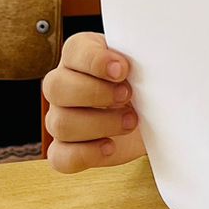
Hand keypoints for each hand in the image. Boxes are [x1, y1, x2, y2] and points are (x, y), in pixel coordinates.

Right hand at [44, 33, 144, 172]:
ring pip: (60, 123)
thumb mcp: (145, 65)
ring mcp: (60, 118)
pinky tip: (110, 146)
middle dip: (95, 93)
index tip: (123, 70)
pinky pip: (60, 156)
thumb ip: (140, 56)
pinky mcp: (65, 149)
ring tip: (130, 121)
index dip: (95, 61)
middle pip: (56, 87)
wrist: (152, 119)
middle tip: (128, 95)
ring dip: (100, 124)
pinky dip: (86, 153)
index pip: (74, 51)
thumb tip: (151, 54)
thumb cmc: (144, 86)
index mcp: (80, 56)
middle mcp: (62, 85)